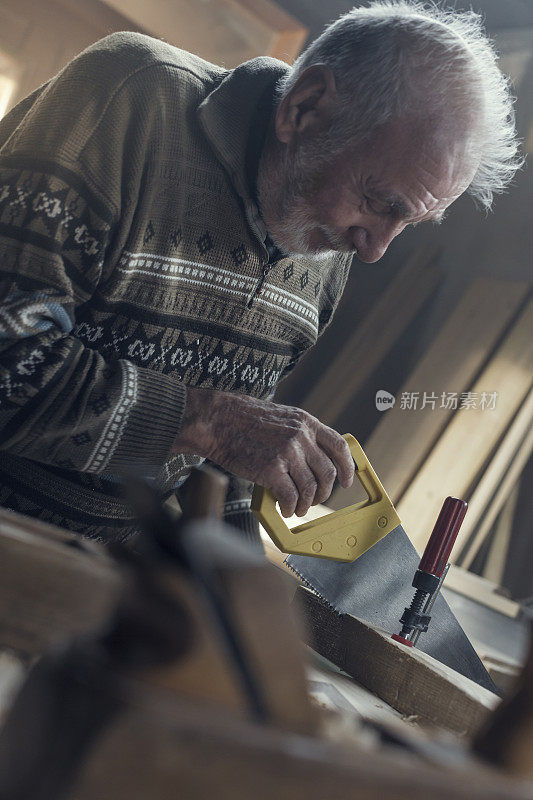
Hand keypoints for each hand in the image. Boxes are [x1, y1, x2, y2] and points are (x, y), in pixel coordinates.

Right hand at [172, 387, 353, 517]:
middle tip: (314, 500)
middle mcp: (301, 437)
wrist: (217, 421)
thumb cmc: (243, 420)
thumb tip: (312, 459)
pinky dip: (290, 507)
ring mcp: (287, 453)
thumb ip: (299, 434)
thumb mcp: (281, 417)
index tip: (346, 481)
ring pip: (310, 488)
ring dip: (306, 504)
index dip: (346, 467)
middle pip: (327, 473)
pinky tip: (285, 510)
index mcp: (306, 422)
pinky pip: (290, 496)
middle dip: (324, 492)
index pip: (338, 446)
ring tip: (297, 508)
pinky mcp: (271, 469)